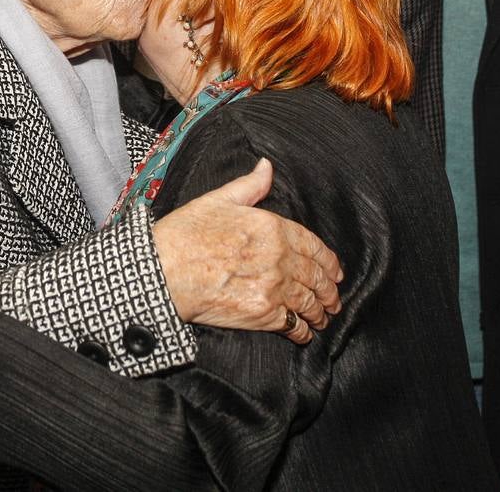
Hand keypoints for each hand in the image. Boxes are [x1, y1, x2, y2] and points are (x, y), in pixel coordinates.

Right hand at [152, 158, 342, 342]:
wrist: (163, 272)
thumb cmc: (185, 234)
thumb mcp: (218, 200)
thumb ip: (250, 185)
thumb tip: (267, 166)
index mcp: (273, 227)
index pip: (314, 246)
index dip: (329, 262)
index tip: (335, 272)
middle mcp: (280, 258)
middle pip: (316, 277)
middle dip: (329, 291)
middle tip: (334, 299)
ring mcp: (274, 288)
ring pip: (309, 303)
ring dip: (320, 312)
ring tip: (323, 318)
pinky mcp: (263, 315)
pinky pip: (293, 325)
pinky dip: (302, 331)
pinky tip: (303, 333)